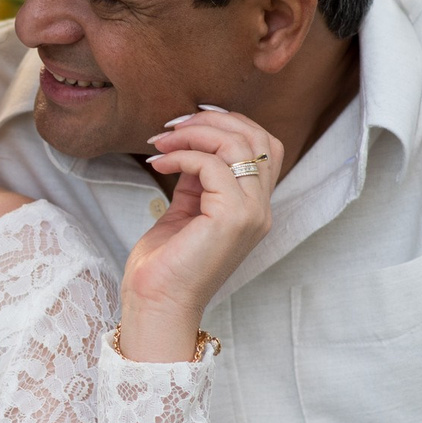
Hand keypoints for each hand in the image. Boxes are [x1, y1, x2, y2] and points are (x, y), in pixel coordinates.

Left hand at [116, 109, 280, 361]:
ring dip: (195, 133)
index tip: (186, 125)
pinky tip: (157, 164)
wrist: (156, 303)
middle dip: (213, 119)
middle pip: (257, 138)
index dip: (230, 123)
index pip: (265, 146)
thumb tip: (189, 145)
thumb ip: (196, 179)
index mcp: (254, 207)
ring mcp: (251, 214)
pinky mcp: (232, 218)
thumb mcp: (186, 209)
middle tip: (172, 125)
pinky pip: (213, 165)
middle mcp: (261, 209)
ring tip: (161, 141)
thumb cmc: (165, 262)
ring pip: (239, 145)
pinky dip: (182, 155)